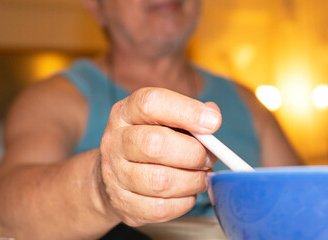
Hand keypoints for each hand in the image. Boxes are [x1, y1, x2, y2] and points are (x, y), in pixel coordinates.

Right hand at [99, 87, 221, 225]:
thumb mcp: (163, 118)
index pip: (151, 104)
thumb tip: (212, 117)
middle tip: (210, 157)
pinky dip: (183, 202)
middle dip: (193, 153)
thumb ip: (189, 113)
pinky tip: (187, 193)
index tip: (213, 122)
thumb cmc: (148, 140)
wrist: (114, 174)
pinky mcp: (122, 203)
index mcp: (126, 112)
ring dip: (193, 180)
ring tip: (201, 176)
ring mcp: (115, 174)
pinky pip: (160, 208)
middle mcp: (115, 141)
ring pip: (160, 181)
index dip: (186, 111)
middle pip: (155, 145)